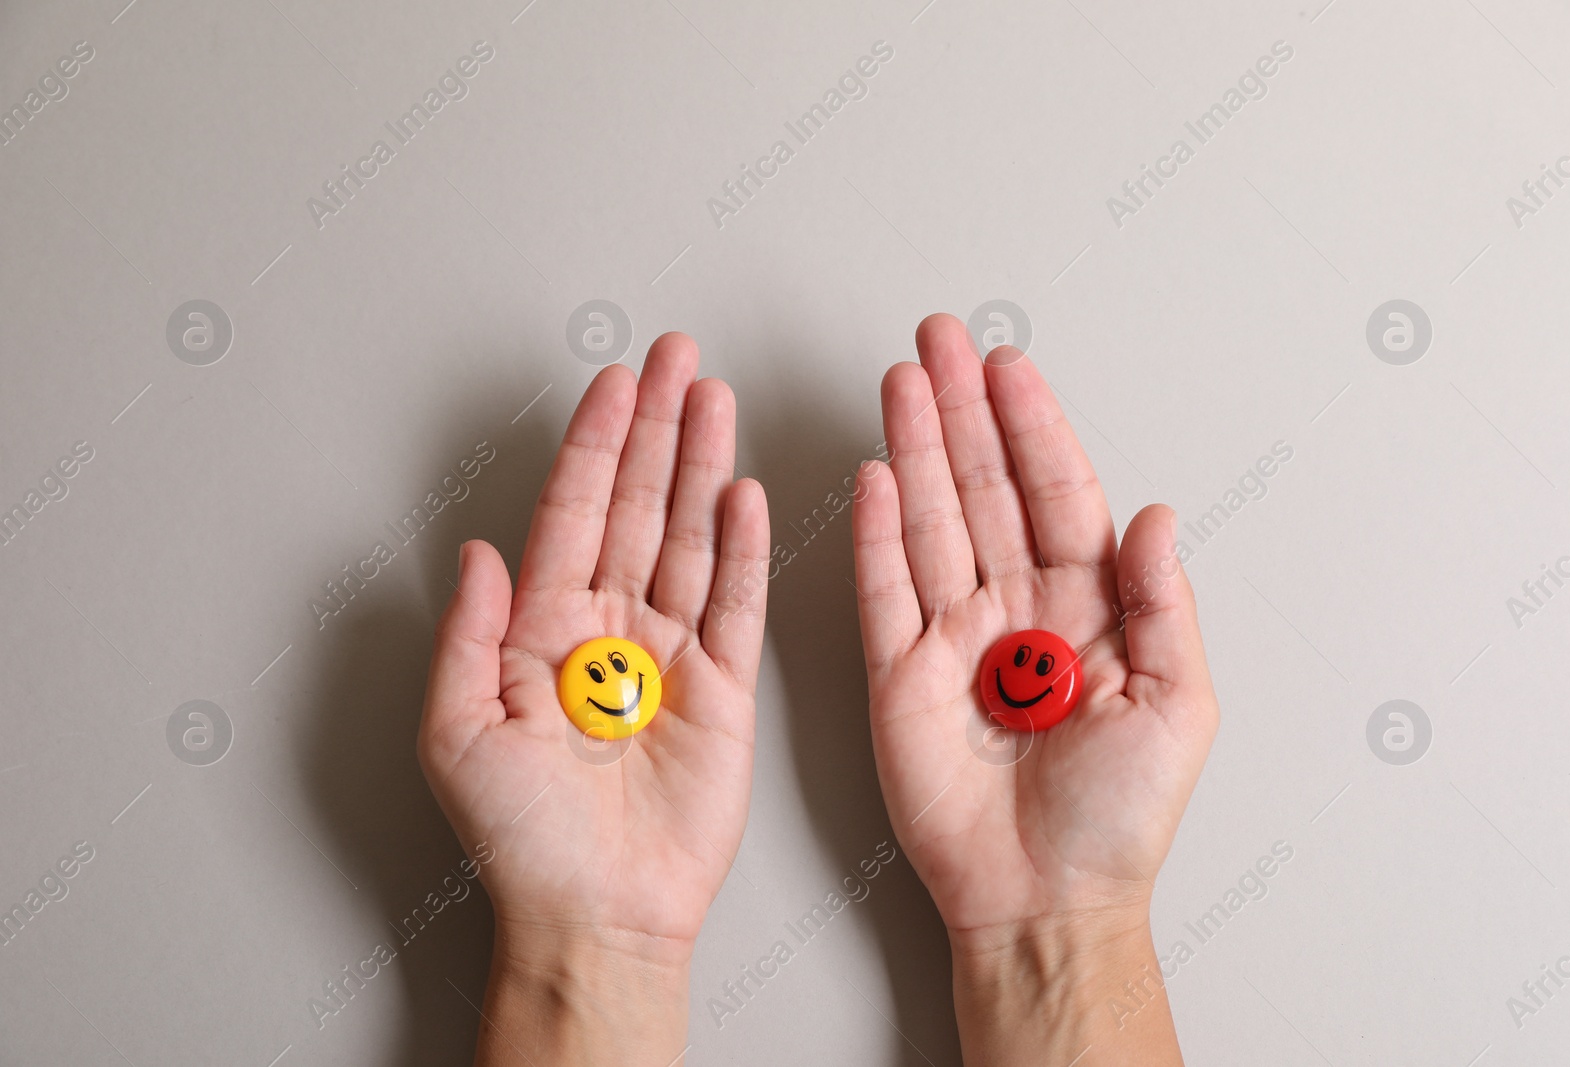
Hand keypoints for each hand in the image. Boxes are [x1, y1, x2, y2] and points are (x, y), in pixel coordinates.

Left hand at [419, 333, 767, 1065]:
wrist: (598, 912)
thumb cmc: (521, 840)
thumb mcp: (458, 734)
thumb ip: (469, 636)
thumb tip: (477, 552)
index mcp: (543, 631)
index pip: (572, 512)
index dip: (593, 443)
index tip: (613, 382)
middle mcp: (609, 629)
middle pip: (636, 505)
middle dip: (656, 426)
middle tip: (675, 357)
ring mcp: (670, 654)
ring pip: (689, 536)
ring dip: (702, 464)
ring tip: (714, 398)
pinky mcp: (724, 688)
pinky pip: (735, 602)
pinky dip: (742, 546)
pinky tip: (743, 491)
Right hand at [851, 315, 1217, 1063]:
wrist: (1044, 899)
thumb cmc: (1117, 821)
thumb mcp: (1178, 706)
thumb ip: (1164, 604)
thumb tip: (1157, 514)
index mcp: (1086, 607)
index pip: (1056, 492)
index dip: (1032, 425)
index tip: (1009, 364)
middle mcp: (1016, 607)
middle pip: (985, 486)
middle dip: (960, 408)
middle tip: (938, 340)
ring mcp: (952, 635)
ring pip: (932, 518)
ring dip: (916, 446)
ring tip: (900, 379)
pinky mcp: (899, 673)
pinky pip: (884, 587)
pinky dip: (877, 530)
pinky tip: (876, 475)